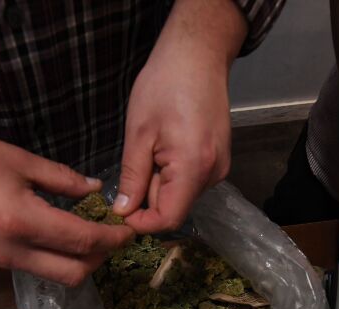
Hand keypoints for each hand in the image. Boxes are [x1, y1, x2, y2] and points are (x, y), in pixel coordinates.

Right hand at [0, 80, 133, 286]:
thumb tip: (93, 189)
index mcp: (22, 222)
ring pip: (52, 274)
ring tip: (89, 232)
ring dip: (78, 260)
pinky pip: (31, 266)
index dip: (113, 239)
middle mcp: (12, 252)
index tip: (130, 229)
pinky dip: (53, 255)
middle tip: (112, 235)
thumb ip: (59, 178)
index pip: (84, 242)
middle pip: (73, 274)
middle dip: (101, 260)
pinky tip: (57, 230)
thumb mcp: (15, 158)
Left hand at [112, 0, 245, 232]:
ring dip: (159, 185)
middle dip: (147, 199)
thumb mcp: (138, 134)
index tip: (120, 212)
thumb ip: (133, 177)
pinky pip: (190, 181)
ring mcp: (219, 168)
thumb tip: (123, 212)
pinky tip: (163, 148)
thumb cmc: (164, 86)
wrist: (198, 56)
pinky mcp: (218, 160)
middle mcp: (213, 174)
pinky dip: (171, 175)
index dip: (142, 223)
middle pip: (175, 207)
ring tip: (149, 151)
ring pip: (181, 194)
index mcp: (193, 168)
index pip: (169, 219)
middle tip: (129, 170)